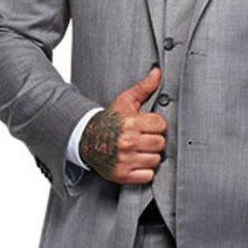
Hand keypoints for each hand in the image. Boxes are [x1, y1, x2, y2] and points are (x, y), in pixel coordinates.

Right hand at [79, 66, 166, 183]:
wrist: (86, 139)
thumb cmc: (109, 120)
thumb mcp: (125, 101)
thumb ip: (144, 87)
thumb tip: (157, 72)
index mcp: (130, 123)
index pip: (161, 125)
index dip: (155, 124)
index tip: (146, 125)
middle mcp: (127, 142)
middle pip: (160, 143)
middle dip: (153, 140)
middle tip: (142, 137)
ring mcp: (125, 160)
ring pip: (156, 160)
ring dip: (149, 155)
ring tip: (138, 149)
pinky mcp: (122, 174)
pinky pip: (148, 175)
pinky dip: (144, 171)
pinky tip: (135, 161)